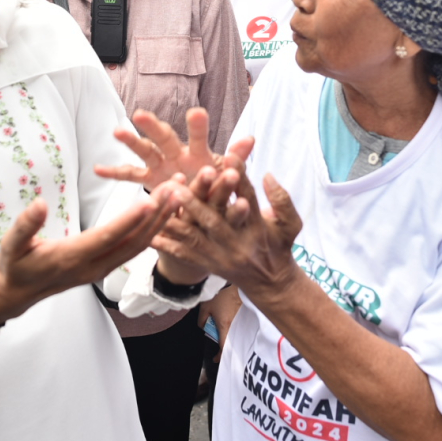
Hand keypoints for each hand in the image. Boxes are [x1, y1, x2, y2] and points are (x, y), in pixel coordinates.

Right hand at [0, 185, 179, 325]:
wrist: (16, 294)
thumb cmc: (13, 265)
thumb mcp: (11, 244)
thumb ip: (26, 225)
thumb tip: (39, 203)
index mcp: (71, 258)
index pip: (106, 238)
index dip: (128, 221)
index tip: (149, 202)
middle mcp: (92, 266)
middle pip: (132, 241)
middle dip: (157, 216)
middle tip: (177, 189)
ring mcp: (100, 269)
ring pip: (138, 246)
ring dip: (160, 221)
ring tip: (177, 195)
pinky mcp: (103, 267)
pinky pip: (133, 250)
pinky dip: (151, 231)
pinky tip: (163, 213)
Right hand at [94, 107, 255, 194]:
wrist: (205, 209)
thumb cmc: (219, 187)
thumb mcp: (230, 177)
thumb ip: (236, 160)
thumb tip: (250, 139)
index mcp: (199, 152)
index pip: (198, 137)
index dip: (198, 126)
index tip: (197, 112)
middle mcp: (177, 153)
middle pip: (164, 137)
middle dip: (153, 126)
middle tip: (140, 115)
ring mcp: (161, 165)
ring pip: (144, 150)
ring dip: (131, 141)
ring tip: (117, 132)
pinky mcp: (150, 180)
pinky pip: (131, 176)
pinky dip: (114, 172)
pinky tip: (98, 169)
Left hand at [153, 171, 302, 307]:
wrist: (271, 284)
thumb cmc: (279, 246)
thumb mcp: (291, 224)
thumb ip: (282, 200)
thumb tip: (268, 175)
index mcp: (257, 228)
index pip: (247, 198)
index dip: (238, 178)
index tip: (227, 157)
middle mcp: (237, 243)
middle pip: (215, 221)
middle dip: (196, 204)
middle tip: (179, 186)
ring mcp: (220, 256)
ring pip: (195, 239)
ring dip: (176, 221)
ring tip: (160, 204)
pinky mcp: (208, 265)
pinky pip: (184, 256)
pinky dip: (167, 245)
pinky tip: (150, 234)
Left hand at [198, 285, 241, 356]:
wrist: (235, 283)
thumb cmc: (220, 294)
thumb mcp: (205, 307)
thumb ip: (202, 319)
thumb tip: (203, 326)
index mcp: (225, 325)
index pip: (223, 346)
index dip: (220, 355)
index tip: (215, 359)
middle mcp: (235, 326)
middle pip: (231, 343)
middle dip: (225, 348)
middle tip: (220, 349)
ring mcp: (242, 321)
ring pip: (237, 335)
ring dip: (230, 338)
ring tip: (225, 336)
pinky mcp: (246, 316)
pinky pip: (240, 327)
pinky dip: (236, 330)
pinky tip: (231, 326)